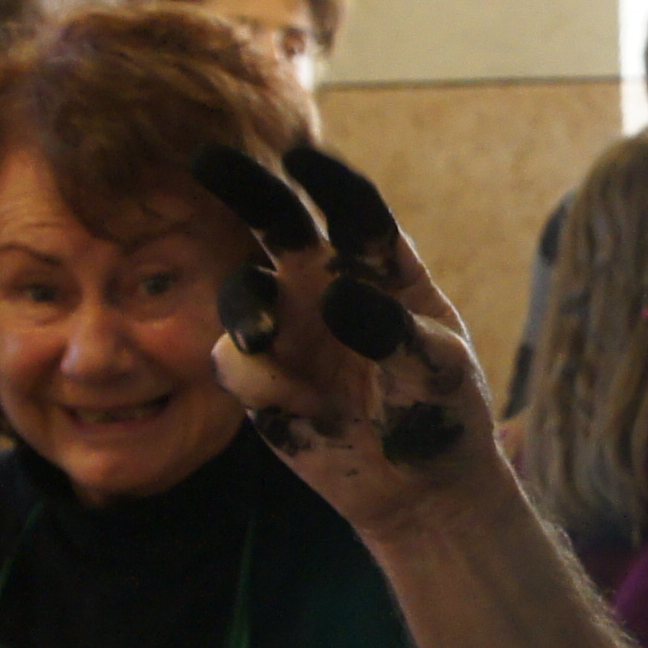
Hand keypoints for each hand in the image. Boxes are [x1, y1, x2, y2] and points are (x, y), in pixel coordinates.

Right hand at [191, 144, 500, 532]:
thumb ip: (392, 330)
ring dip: (245, 306)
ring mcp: (289, 327)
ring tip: (262, 337)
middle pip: (276, 221)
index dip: (328, 181)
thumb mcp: (438, 370)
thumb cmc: (444, 414)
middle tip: (204, 160)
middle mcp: (326, 282)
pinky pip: (235, 359)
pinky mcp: (262, 376)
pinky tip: (306, 411)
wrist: (420, 489)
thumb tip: (335, 295)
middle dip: (242, 187)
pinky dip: (260, 379)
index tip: (300, 157)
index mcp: (382, 266)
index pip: (353, 209)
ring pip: (242, 288)